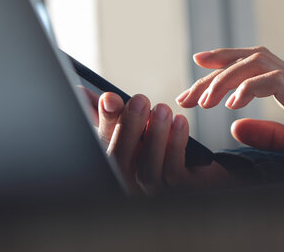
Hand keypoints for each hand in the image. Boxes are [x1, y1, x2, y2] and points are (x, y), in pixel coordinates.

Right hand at [80, 88, 235, 194]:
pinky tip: (179, 122)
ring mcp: (153, 192)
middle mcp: (128, 182)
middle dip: (129, 126)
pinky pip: (173, 170)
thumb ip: (110, 113)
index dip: (104, 121)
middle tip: (140, 99)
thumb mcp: (135, 127)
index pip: (101, 143)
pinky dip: (175, 144)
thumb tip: (82, 91)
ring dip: (154, 136)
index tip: (110, 98)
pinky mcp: (179, 192)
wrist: (201, 169)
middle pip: (120, 159)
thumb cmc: (161, 146)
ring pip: (147, 169)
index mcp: (113, 164)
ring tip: (162, 109)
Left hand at [176, 46, 283, 174]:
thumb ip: (268, 133)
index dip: (224, 63)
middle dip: (215, 67)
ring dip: (225, 78)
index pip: (254, 66)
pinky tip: (232, 105)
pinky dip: (248, 88)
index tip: (197, 68)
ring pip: (258, 62)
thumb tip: (235, 125)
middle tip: (188, 92)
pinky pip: (273, 81)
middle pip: (251, 56)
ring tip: (204, 101)